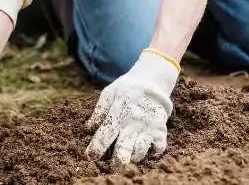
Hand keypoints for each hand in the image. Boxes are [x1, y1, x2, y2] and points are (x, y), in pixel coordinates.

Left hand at [84, 50, 179, 169]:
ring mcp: (147, 128)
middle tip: (111, 168)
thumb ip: (99, 111)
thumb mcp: (108, 93)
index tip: (90, 156)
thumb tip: (87, 129)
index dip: (96, 149)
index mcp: (117, 115)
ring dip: (132, 158)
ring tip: (127, 157)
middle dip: (116, 163)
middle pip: (123, 150)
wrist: (152, 81)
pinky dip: (152, 153)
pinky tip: (146, 150)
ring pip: (139, 152)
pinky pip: (158, 148)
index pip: (104, 136)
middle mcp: (132, 124)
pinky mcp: (160, 130)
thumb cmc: (126, 88)